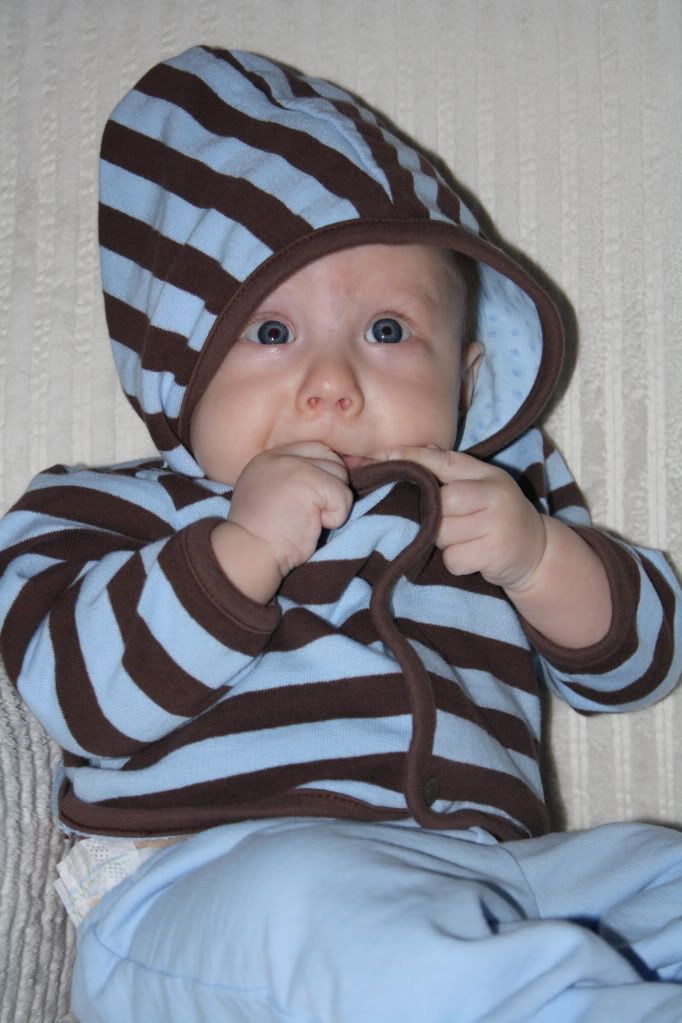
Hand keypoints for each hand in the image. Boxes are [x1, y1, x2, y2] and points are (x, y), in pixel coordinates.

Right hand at [227, 442, 352, 579]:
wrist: (249, 552)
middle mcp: (281, 456)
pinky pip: (344, 497)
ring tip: (310, 520)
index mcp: (269, 458)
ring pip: (341, 477)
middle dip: (332, 490)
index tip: (320, 498)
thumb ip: (293, 480)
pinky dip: (335, 518)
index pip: (316, 449)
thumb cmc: (262, 535)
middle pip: (332, 461)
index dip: (327, 473)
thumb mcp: (269, 496)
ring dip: (334, 505)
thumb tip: (332, 474)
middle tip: (313, 513)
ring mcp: (296, 467)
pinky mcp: (311, 483)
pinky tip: (313, 525)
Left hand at [381, 445, 546, 591]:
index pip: (445, 461)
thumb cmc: (497, 515)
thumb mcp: (482, 486)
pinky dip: (456, 562)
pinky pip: (453, 559)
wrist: (537, 551)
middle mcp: (494, 495)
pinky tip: (473, 557)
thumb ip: (450, 471)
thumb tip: (405, 452)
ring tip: (465, 540)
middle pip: (440, 503)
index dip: (415, 457)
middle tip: (450, 524)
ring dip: (445, 542)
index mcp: (487, 475)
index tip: (386, 456)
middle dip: (435, 517)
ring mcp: (496, 524)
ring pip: (442, 534)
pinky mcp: (494, 554)